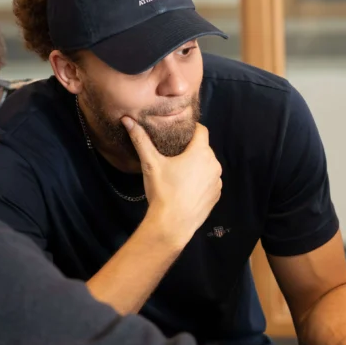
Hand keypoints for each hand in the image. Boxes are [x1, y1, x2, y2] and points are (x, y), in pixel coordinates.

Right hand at [123, 119, 221, 247]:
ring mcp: (217, 181)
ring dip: (198, 165)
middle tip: (175, 153)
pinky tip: (188, 187)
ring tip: (181, 171)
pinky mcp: (216, 195)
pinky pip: (210, 181)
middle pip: (204, 148)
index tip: (180, 131)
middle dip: (192, 149)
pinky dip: (202, 180)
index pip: (201, 130)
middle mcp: (214, 164)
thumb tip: (127, 120)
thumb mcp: (150, 163)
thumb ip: (140, 139)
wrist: (173, 224)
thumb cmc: (163, 191)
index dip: (191, 128)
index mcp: (201, 152)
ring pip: (208, 165)